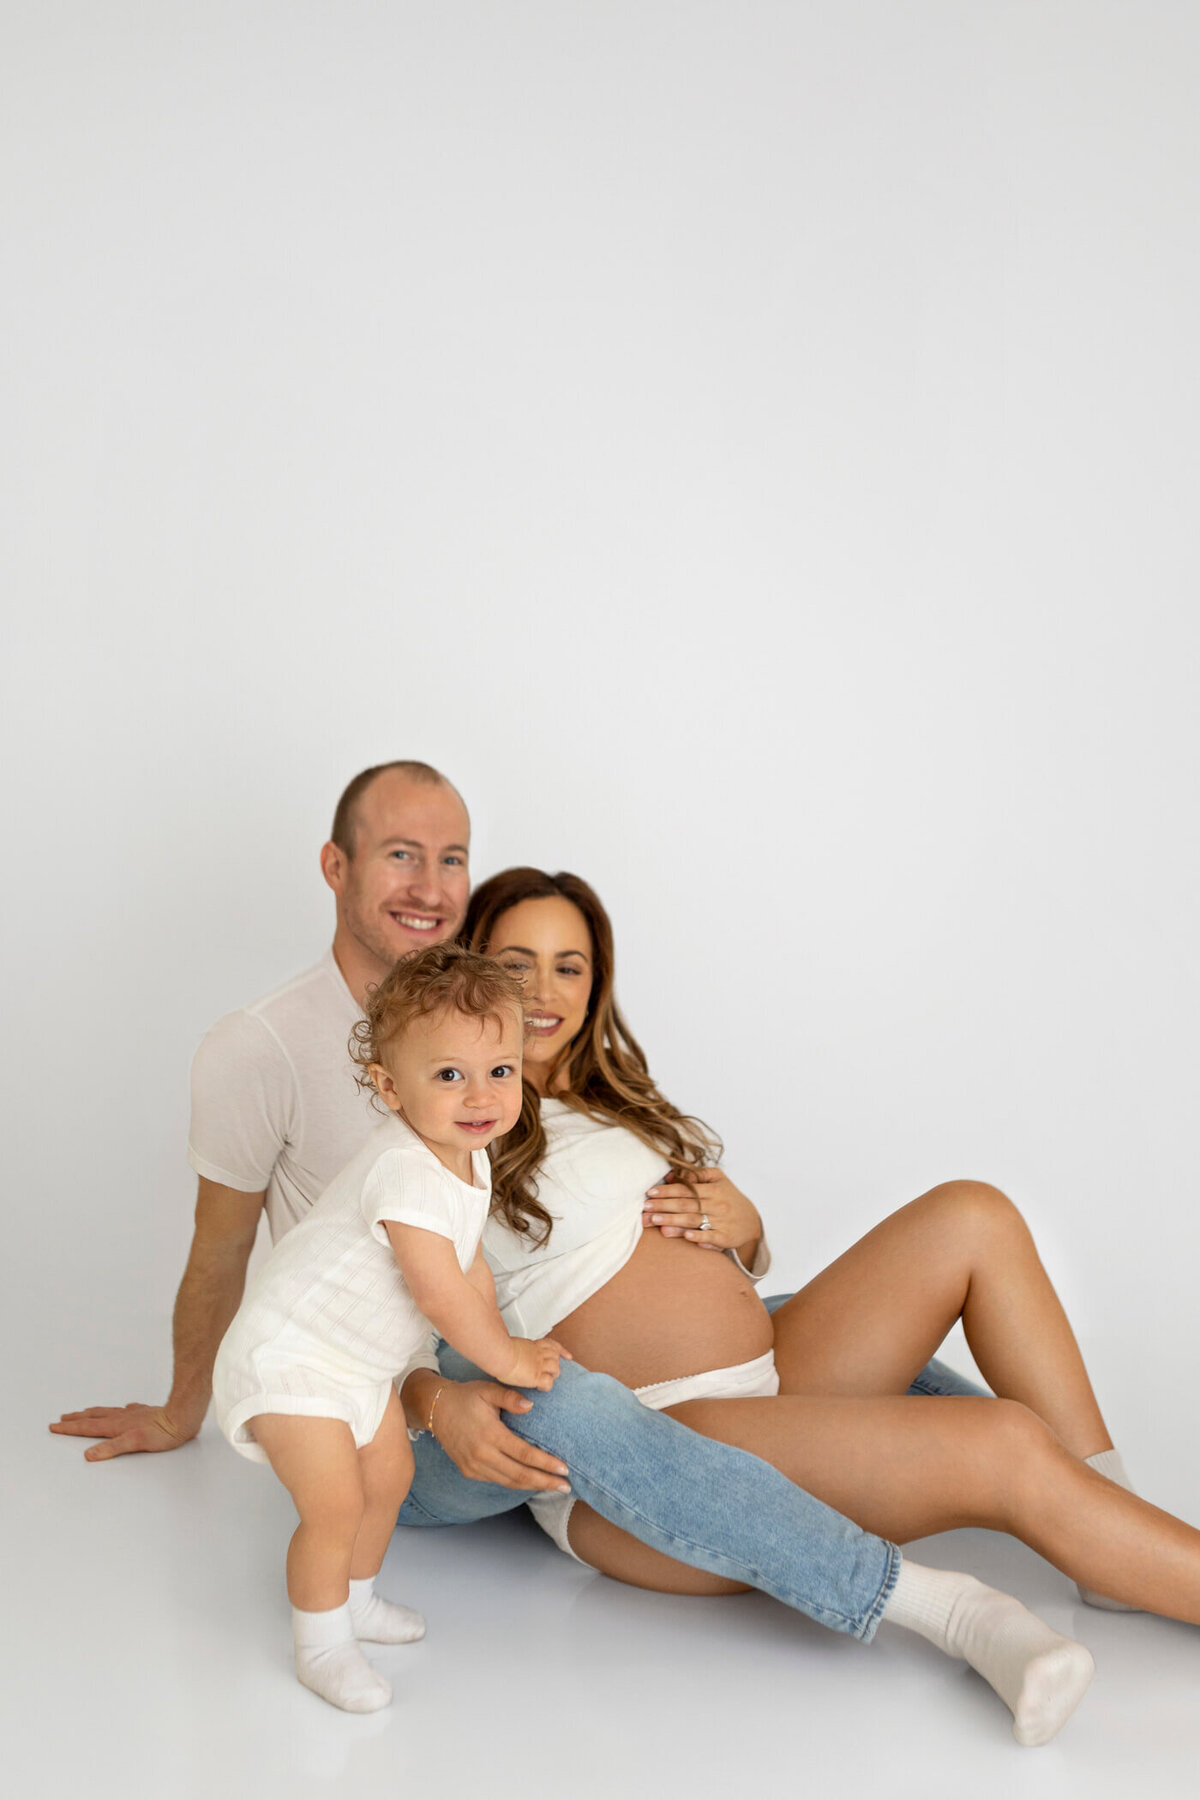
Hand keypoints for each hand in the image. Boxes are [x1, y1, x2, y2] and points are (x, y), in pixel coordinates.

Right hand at [48, 1401, 201, 1460]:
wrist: (183, 1417)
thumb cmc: (163, 1432)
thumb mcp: (134, 1443)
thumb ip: (111, 1448)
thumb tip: (89, 1454)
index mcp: (117, 1425)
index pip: (88, 1427)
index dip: (70, 1428)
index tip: (55, 1426)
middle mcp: (122, 1417)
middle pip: (94, 1417)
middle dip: (76, 1418)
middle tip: (62, 1417)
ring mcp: (133, 1414)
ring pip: (108, 1412)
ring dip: (93, 1413)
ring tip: (84, 1411)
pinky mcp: (145, 1414)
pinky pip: (127, 1410)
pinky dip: (119, 1410)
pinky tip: (123, 1409)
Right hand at [429, 1380, 570, 1491]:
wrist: (435, 1409)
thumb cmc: (466, 1396)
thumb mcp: (488, 1389)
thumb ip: (511, 1397)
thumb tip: (531, 1406)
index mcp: (490, 1435)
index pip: (525, 1455)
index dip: (546, 1463)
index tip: (565, 1469)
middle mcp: (482, 1455)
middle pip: (520, 1475)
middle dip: (545, 1482)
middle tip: (566, 1486)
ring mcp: (474, 1466)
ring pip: (509, 1481)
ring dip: (532, 1486)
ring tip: (553, 1487)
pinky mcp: (469, 1471)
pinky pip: (497, 1480)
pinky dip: (515, 1482)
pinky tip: (530, 1481)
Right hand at [504, 1337, 570, 1390]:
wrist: (500, 1353)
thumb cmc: (499, 1349)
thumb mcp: (509, 1344)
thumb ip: (515, 1348)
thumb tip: (510, 1350)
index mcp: (532, 1346)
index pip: (551, 1344)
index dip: (560, 1350)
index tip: (566, 1355)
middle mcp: (538, 1354)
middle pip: (556, 1357)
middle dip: (556, 1364)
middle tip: (551, 1370)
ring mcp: (538, 1364)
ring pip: (555, 1369)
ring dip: (552, 1374)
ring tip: (545, 1378)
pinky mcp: (536, 1376)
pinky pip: (548, 1382)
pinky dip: (547, 1386)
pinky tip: (540, 1388)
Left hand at [642, 1167, 761, 1251]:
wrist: (751, 1221)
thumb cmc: (729, 1197)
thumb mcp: (718, 1179)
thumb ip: (696, 1174)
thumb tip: (672, 1175)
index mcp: (714, 1189)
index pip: (687, 1189)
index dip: (668, 1190)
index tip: (650, 1192)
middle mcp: (717, 1205)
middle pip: (687, 1205)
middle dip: (664, 1206)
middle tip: (646, 1208)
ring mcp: (721, 1222)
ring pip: (695, 1221)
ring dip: (674, 1222)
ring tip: (655, 1222)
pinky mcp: (725, 1238)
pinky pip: (710, 1238)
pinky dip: (699, 1237)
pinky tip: (686, 1237)